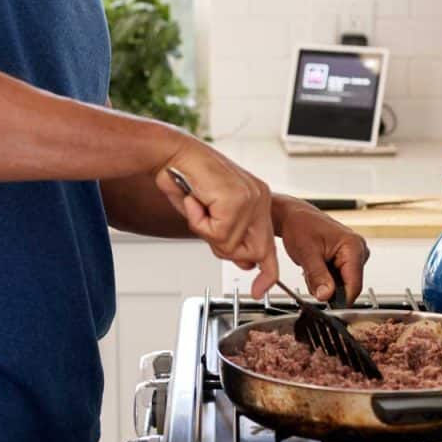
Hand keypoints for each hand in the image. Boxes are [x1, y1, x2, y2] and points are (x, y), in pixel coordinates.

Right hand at [155, 138, 278, 297]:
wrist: (171, 153)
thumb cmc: (185, 178)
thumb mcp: (209, 215)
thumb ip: (228, 239)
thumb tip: (245, 264)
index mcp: (256, 200)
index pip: (269, 244)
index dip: (267, 271)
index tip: (259, 289)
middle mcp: (260, 198)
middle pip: (256, 252)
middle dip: (227, 250)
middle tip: (207, 225)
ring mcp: (251, 199)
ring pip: (231, 246)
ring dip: (206, 232)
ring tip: (198, 206)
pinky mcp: (237, 201)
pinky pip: (218, 234)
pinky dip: (199, 223)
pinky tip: (195, 202)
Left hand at [276, 197, 370, 301]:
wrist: (294, 217)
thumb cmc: (299, 226)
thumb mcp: (306, 253)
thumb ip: (318, 276)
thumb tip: (326, 296)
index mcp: (353, 246)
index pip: (354, 285)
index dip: (339, 300)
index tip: (323, 303)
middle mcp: (359, 250)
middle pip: (349, 286)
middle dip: (328, 288)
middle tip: (310, 275)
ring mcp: (355, 255)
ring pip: (343, 284)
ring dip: (325, 283)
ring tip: (312, 267)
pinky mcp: (349, 259)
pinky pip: (339, 279)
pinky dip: (325, 278)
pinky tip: (316, 267)